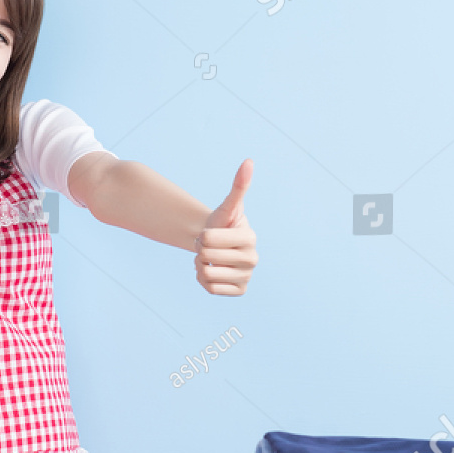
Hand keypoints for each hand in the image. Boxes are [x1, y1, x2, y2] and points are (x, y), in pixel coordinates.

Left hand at [194, 159, 256, 295]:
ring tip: (210, 259)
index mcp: (250, 238)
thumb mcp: (227, 206)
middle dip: (201, 251)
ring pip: (206, 275)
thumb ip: (239, 185)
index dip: (202, 237)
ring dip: (200, 266)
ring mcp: (247, 277)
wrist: (217, 245)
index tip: (211, 234)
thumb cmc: (222, 223)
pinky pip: (209, 288)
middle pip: (206, 258)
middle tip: (209, 247)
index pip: (208, 240)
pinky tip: (212, 271)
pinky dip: (203, 279)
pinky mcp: (240, 291)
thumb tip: (248, 161)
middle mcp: (253, 260)